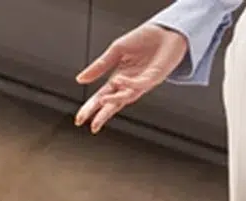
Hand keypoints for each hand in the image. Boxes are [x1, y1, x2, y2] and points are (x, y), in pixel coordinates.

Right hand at [74, 24, 188, 132]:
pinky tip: (119, 79)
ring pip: (127, 97)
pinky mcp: (155, 77)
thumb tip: (80, 80)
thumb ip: (99, 66)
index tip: (80, 120)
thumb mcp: (116, 51)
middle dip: (101, 114)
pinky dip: (128, 83)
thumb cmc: (144, 39)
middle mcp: (131, 84)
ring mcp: (143, 82)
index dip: (91, 108)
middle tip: (90, 124)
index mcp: (120, 78)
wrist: (166, 31)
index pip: (103, 96)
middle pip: (113, 103)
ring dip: (114, 100)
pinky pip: (139, 83)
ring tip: (101, 101)